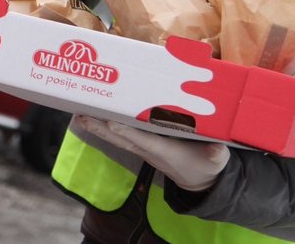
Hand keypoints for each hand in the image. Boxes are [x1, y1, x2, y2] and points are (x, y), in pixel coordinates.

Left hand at [75, 115, 228, 191]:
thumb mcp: (216, 161)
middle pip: (121, 137)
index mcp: (165, 151)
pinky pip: (120, 134)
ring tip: (78, 115)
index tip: (110, 122)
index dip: (126, 132)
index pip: (142, 141)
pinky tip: (91, 117)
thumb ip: (215, 154)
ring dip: (97, 126)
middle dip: (101, 127)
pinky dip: (105, 126)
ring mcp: (144, 147)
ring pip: (117, 136)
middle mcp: (149, 149)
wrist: (198, 180)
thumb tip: (216, 148)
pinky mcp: (143, 143)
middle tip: (81, 115)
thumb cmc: (207, 166)